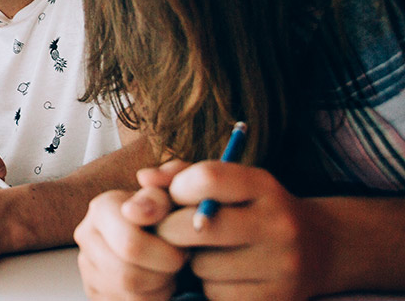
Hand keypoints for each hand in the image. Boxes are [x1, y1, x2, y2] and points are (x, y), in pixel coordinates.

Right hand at [74, 160, 189, 300]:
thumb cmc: (172, 215)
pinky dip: (149, 299)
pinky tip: (157, 284)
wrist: (161, 233)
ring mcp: (88, 266)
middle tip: (179, 263)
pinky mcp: (94, 291)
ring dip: (158, 288)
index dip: (168, 253)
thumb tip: (145, 179)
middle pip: (128, 275)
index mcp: (102, 207)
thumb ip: (170, 177)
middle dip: (163, 274)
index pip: (131, 244)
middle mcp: (87, 236)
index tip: (183, 247)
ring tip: (169, 271)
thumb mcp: (177, 191)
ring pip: (127, 294)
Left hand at [154, 162, 323, 300]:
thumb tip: (144, 179)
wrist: (320, 248)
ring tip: (207, 256)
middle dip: (172, 230)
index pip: (207, 178)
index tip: (174, 198)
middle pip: (197, 228)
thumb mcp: (230, 183)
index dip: (178, 189)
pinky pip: (217, 295)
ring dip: (193, 263)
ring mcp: (282, 266)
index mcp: (264, 186)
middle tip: (172, 232)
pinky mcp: (276, 300)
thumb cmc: (253, 209)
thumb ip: (182, 175)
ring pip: (203, 267)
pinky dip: (210, 288)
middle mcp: (279, 224)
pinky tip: (223, 278)